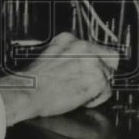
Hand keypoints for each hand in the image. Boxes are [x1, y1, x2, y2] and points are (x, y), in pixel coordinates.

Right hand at [0, 32, 118, 126]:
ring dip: (97, 87)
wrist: (29, 91)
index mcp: (69, 39)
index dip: (96, 60)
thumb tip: (77, 63)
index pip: (95, 46)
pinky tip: (82, 99)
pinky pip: (107, 92)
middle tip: (86, 83)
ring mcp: (92, 63)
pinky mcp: (97, 80)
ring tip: (79, 92)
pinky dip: (96, 98)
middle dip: (100, 72)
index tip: (92, 68)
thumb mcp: (49, 56)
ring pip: (108, 76)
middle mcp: (83, 47)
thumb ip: (67, 55)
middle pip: (108, 59)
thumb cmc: (34, 80)